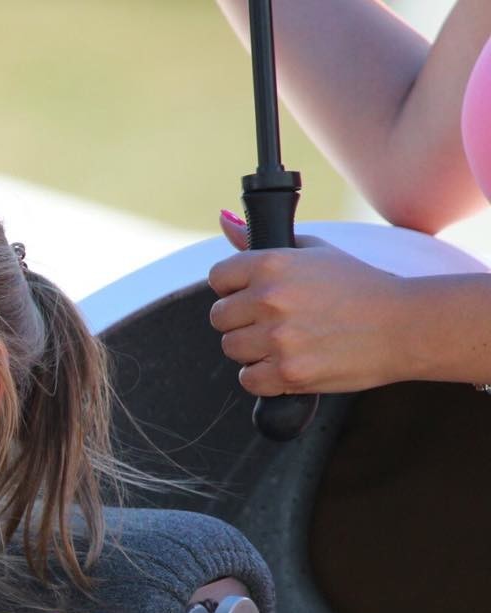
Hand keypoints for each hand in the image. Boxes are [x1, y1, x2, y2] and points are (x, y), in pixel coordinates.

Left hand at [207, 211, 409, 394]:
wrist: (406, 325)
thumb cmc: (360, 287)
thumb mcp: (314, 251)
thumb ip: (261, 241)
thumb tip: (225, 221)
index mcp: (272, 264)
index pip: (218, 277)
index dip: (233, 289)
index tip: (252, 295)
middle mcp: (270, 299)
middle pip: (220, 317)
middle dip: (242, 321)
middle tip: (274, 322)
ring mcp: (278, 338)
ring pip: (232, 348)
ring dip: (252, 349)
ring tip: (285, 342)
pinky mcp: (288, 372)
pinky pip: (248, 380)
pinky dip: (264, 377)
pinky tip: (288, 363)